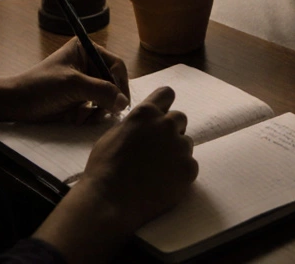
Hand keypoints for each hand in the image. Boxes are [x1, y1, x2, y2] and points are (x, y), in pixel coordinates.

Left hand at [0, 38, 129, 123]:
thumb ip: (101, 90)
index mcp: (86, 50)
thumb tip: (124, 103)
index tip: (120, 103)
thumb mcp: (73, 85)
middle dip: (107, 100)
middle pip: (113, 83)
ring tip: (83, 116)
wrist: (16, 104)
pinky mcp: (79, 99)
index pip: (116, 65)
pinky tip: (76, 118)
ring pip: (106, 98)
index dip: (120, 84)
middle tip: (100, 113)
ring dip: (97, 110)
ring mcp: (84, 82)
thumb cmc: (41, 87)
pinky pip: (96, 108)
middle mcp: (88, 64)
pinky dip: (90, 116)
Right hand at [34, 87, 197, 260]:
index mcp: (146, 113)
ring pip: (186, 143)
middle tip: (157, 148)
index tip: (161, 114)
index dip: (164, 104)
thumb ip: (134, 124)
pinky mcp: (189, 169)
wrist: (110, 200)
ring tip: (157, 169)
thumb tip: (143, 124)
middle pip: (179, 118)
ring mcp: (180, 147)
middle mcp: (166, 125)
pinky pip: (190, 165)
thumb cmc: (104, 167)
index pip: (167, 94)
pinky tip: (163, 182)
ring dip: (176, 151)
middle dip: (171, 129)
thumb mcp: (113, 134)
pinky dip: (180, 172)